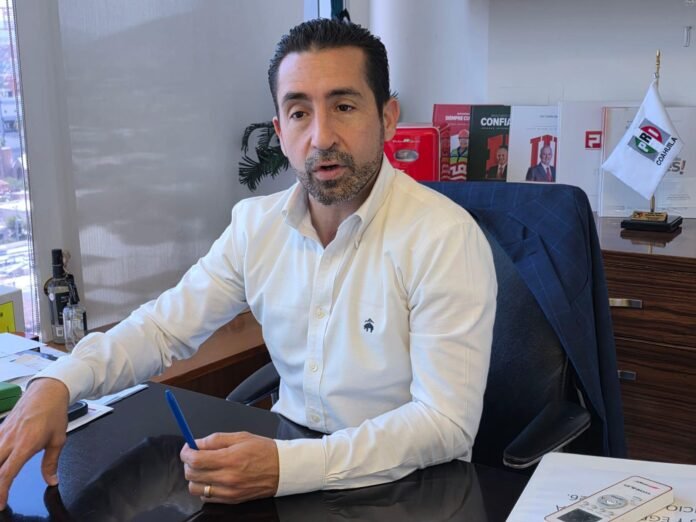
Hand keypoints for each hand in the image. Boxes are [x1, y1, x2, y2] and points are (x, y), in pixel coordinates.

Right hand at [0, 378, 69, 509]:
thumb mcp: (58, 439)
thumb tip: (51, 480)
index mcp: (25, 444)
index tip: (1, 503)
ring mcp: (2, 433)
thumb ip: (51, 463)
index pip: (6, 474)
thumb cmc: (54, 412)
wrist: (48, 390)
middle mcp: (9, 440)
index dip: (1, 491)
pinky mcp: (0, 428)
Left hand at [180, 431, 278, 503]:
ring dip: (195, 477)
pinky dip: (205, 487)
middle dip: (188, 463)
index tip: (187, 448)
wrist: (283, 469)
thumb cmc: (264, 450)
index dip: (186, 453)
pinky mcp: (231, 500)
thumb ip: (216, 439)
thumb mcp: (241, 437)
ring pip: (195, 488)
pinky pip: (206, 497)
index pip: (195, 459)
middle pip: (192, 474)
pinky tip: (213, 478)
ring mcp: (229, 491)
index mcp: (229, 459)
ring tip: (204, 468)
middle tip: (195, 456)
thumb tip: (196, 443)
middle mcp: (227, 477)